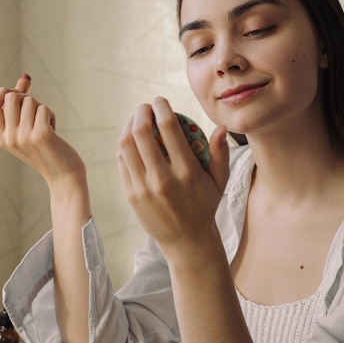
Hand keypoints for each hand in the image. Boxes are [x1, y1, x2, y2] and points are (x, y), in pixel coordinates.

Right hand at [0, 75, 84, 186]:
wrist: (63, 175)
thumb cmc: (47, 150)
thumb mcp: (27, 130)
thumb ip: (21, 106)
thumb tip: (24, 77)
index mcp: (1, 138)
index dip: (3, 93)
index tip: (17, 95)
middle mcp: (9, 138)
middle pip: (11, 96)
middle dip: (27, 98)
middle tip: (36, 111)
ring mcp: (24, 137)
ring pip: (30, 101)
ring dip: (42, 108)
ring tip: (46, 125)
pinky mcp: (41, 135)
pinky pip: (44, 109)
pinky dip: (51, 115)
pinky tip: (53, 130)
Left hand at [117, 97, 229, 260]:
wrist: (186, 241)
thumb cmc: (205, 206)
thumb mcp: (219, 182)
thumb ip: (221, 154)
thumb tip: (221, 127)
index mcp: (187, 172)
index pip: (169, 129)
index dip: (161, 108)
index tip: (160, 101)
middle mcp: (162, 179)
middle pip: (142, 133)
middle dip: (141, 112)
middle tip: (145, 107)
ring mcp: (143, 188)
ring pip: (126, 146)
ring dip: (128, 126)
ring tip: (136, 120)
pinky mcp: (131, 195)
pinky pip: (122, 163)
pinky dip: (124, 146)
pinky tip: (130, 140)